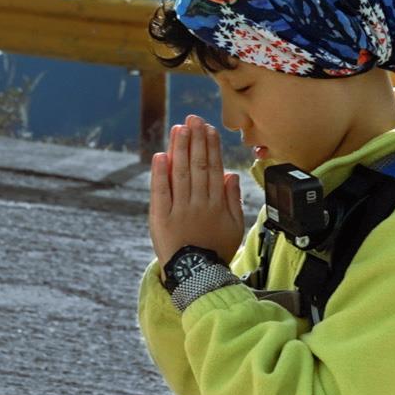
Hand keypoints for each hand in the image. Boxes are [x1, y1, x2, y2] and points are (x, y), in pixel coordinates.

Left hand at [149, 115, 244, 263]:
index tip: (208, 129)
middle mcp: (199, 203)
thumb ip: (233, 199)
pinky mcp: (161, 218)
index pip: (214, 169)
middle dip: (195, 140)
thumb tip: (230, 174)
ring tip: (180, 129)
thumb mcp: (235, 227)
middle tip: (193, 119)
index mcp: (217, 204)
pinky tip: (161, 155)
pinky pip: (161, 192)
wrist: (198, 275)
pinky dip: (160, 173)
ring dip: (180, 149)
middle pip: (197, 166)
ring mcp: (180, 210)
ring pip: (180, 174)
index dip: (211, 147)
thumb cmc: (216, 250)